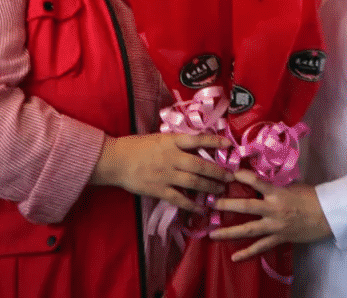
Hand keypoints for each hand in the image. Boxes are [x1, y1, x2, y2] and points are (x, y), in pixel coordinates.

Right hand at [90, 132, 232, 212]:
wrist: (116, 160)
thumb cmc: (136, 146)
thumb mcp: (158, 138)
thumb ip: (176, 143)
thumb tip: (197, 145)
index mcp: (171, 142)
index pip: (197, 140)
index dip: (214, 142)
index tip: (229, 145)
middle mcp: (171, 157)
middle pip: (200, 165)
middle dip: (218, 171)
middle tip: (230, 176)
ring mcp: (166, 174)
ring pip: (194, 182)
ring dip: (210, 186)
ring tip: (220, 190)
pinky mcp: (159, 189)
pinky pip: (179, 198)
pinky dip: (192, 204)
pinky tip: (201, 208)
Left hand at [209, 170, 332, 260]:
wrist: (328, 215)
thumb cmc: (312, 197)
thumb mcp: (293, 185)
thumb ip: (276, 185)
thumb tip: (261, 183)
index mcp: (277, 193)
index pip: (256, 182)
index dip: (242, 176)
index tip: (228, 173)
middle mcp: (273, 209)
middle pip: (246, 207)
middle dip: (227, 205)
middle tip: (212, 204)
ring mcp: (275, 226)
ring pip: (248, 229)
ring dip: (229, 232)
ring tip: (213, 234)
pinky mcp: (279, 238)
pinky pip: (261, 247)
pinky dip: (247, 253)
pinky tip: (234, 257)